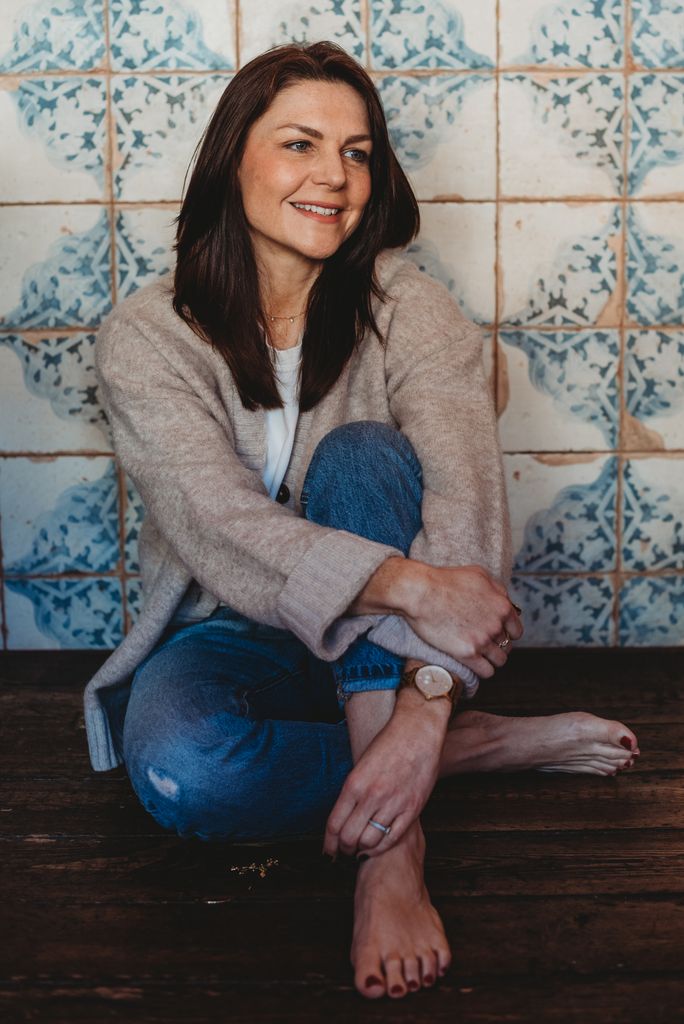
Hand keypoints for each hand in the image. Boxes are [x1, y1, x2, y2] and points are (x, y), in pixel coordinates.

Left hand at [322, 692, 446, 859]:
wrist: (417, 731)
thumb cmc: (388, 743)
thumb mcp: (360, 765)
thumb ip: (353, 791)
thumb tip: (344, 817)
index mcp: (354, 783)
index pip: (334, 824)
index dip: (328, 843)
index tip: (327, 852)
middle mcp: (372, 796)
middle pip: (349, 837)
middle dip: (343, 849)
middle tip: (344, 851)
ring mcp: (393, 803)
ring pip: (369, 842)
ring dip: (362, 850)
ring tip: (360, 850)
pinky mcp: (412, 809)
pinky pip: (392, 838)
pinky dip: (381, 847)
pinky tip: (377, 846)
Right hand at [403, 564, 522, 677]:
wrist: (421, 592)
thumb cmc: (445, 580)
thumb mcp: (479, 575)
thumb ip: (497, 589)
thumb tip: (504, 600)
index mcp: (502, 606)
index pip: (516, 630)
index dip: (507, 633)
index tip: (496, 634)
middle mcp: (496, 625)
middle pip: (507, 646)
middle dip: (497, 645)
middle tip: (483, 643)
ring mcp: (483, 640)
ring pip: (500, 660)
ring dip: (491, 659)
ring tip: (479, 656)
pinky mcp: (467, 653)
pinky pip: (487, 672)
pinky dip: (483, 670)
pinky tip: (474, 664)